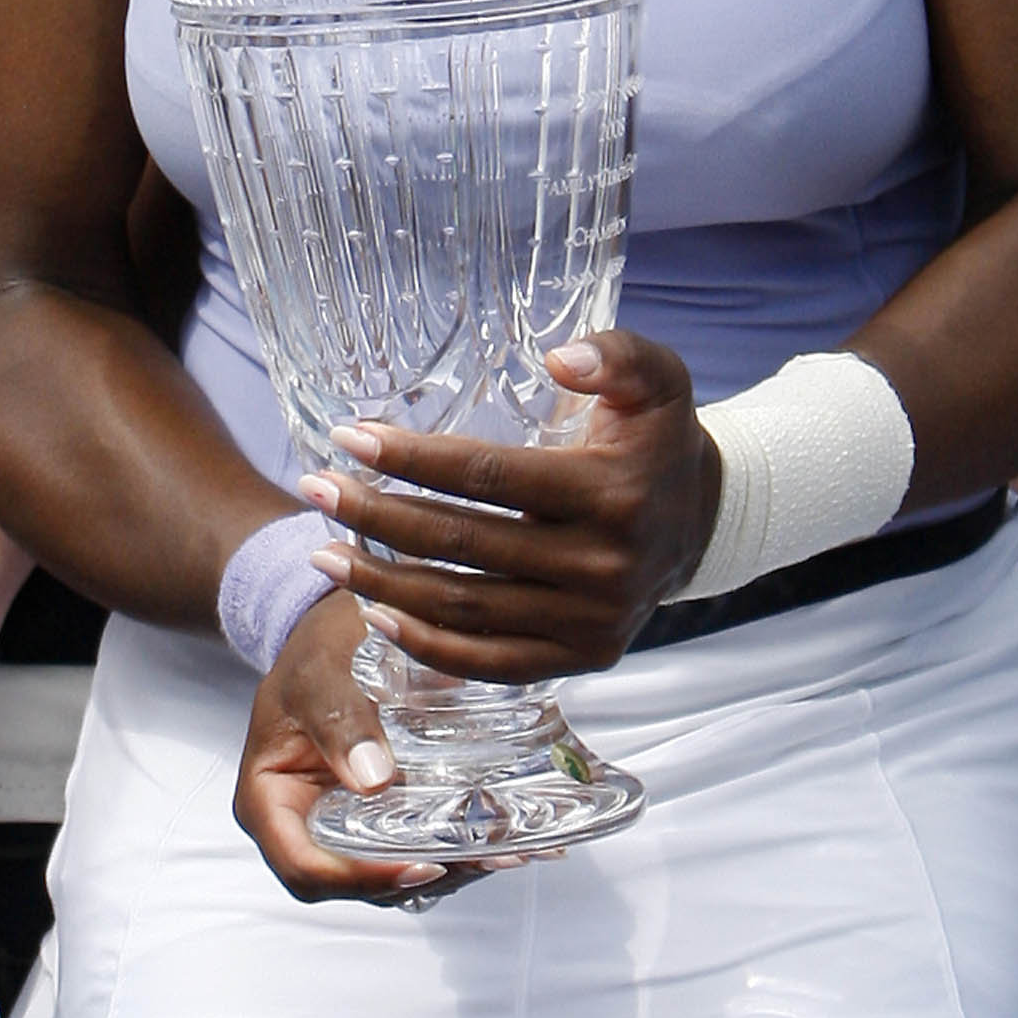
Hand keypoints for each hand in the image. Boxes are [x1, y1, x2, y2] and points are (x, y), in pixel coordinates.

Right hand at [233, 586, 474, 906]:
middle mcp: (301, 823)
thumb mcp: (321, 675)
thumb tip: (372, 781)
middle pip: (354, 881)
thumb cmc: (317, 648)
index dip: (362, 880)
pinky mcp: (378, 813)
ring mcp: (341, 821)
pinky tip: (501, 836)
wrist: (341, 629)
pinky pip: (410, 843)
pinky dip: (453, 846)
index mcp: (268, 800)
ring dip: (446, 869)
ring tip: (505, 853)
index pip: (306, 867)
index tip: (421, 865)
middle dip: (417, 877)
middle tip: (482, 860)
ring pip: (388, 870)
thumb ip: (340, 722)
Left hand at [299, 333, 719, 681]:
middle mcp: (600, 565)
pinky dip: (428, 647)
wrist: (702, 522)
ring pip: (465, 609)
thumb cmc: (657, 443)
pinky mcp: (583, 656)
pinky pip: (491, 662)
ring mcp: (591, 621)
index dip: (413, 459)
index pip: (488, 477)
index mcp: (610, 493)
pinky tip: (377, 615)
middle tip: (315, 489)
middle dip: (376, 516)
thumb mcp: (659, 381)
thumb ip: (617, 355)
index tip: (349, 438)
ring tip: (324, 552)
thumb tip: (559, 358)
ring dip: (384, 583)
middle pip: (462, 545)